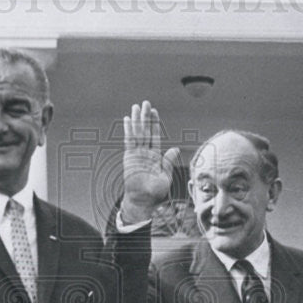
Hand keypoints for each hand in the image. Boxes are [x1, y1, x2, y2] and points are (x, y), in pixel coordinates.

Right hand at [121, 100, 178, 223]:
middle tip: (145, 102)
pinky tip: (128, 119)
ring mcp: (137, 153)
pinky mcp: (129, 157)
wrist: (142, 200)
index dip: (154, 123)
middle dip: (145, 117)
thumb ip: (168, 162)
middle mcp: (145, 152)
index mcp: (155, 156)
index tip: (154, 111)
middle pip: (145, 130)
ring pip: (137, 132)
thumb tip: (174, 149)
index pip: (154, 135)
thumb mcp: (165, 176)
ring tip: (136, 106)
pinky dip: (129, 129)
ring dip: (137, 119)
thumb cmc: (155, 192)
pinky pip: (129, 140)